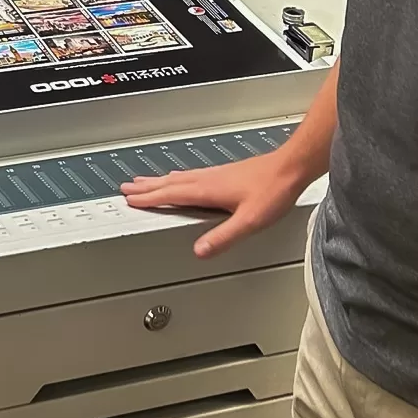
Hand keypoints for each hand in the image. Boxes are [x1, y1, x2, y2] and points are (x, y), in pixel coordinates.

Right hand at [121, 151, 308, 258]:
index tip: (130, 200)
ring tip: (145, 182)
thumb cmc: (273, 190)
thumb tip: (199, 251)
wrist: (290, 167)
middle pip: (169, 183)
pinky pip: (191, 175)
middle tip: (127, 188)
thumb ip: (223, 237)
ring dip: (159, 181)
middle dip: (147, 187)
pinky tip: (182, 179)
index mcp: (208, 189)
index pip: (171, 194)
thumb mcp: (249, 221)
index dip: (149, 198)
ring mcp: (216, 174)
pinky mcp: (225, 174)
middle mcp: (208, 179)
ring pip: (179, 177)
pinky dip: (177, 178)